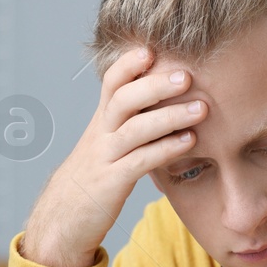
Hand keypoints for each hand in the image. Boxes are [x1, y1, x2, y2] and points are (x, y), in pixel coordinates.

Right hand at [19, 47, 207, 266]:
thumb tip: (171, 100)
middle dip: (155, 84)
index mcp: (102, 120)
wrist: (64, 219)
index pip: (112, 82)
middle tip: (187, 75)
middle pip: (123, 99)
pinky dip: (166, 149)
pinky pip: (140, 162)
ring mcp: (105, 158)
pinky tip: (189, 142)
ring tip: (202, 109)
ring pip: (134, 129)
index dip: (129, 64)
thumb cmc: (97, 177)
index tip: (153, 48)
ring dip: (170, 116)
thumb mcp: (110, 144)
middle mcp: (101, 134)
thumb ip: (134, 122)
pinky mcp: (111, 183)